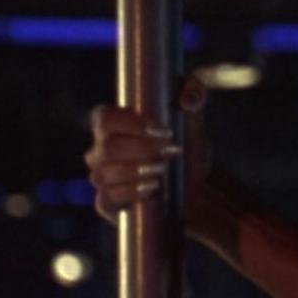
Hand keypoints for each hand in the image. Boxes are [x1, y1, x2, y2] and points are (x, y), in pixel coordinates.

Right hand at [84, 74, 214, 223]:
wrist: (196, 185)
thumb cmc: (187, 147)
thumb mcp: (194, 119)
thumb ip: (194, 94)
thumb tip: (188, 95)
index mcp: (113, 124)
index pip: (104, 118)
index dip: (130, 123)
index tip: (162, 130)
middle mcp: (101, 150)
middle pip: (108, 147)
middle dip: (142, 149)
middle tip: (170, 152)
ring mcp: (102, 177)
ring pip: (105, 174)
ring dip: (138, 171)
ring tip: (164, 170)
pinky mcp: (107, 203)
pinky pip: (106, 198)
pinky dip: (130, 193)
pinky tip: (151, 188)